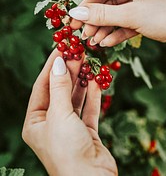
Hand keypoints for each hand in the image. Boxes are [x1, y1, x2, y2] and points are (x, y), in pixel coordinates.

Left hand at [22, 49, 117, 175]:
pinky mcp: (86, 132)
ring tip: (88, 62)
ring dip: (82, 80)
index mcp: (35, 122)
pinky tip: (97, 81)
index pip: (42, 86)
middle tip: (78, 52)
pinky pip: (89, 109)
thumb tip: (59, 63)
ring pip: (75, 98)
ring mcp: (69, 128)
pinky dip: (93, 95)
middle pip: (60, 90)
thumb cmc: (67, 150)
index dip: (51, 66)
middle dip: (69, 71)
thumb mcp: (59, 114)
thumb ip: (60, 87)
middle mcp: (50, 124)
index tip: (61, 48)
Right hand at [69, 0, 165, 53]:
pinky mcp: (151, 16)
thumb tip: (75, 14)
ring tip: (93, 42)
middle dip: (96, 21)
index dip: (86, 6)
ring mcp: (146, 2)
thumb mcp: (131, 15)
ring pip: (119, 15)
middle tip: (83, 35)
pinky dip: (119, 32)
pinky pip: (130, 22)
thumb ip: (102, 15)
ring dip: (106, 29)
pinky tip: (107, 43)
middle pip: (110, 3)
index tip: (73, 21)